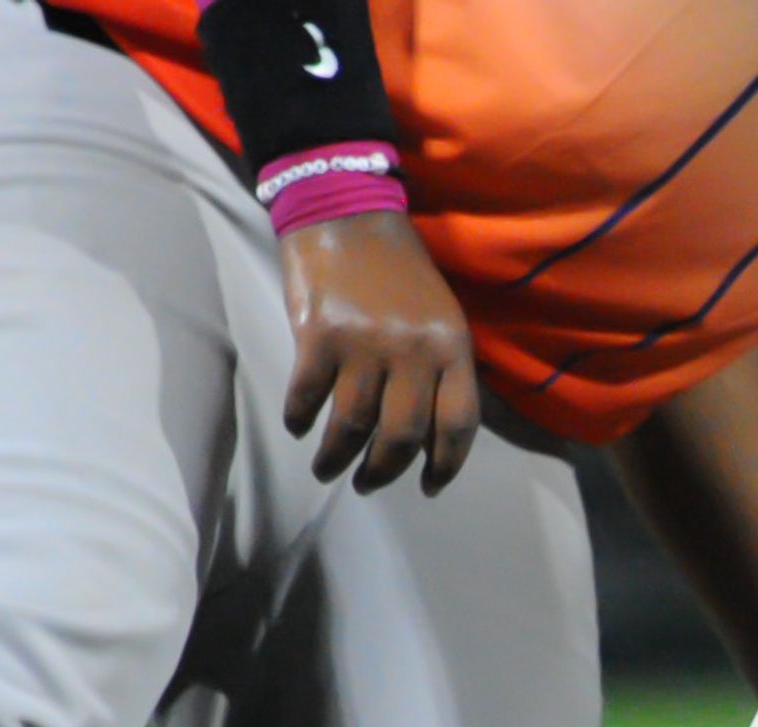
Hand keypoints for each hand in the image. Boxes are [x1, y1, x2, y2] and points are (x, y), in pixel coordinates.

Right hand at [279, 211, 480, 494]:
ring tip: (328, 469)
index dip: (446, 465)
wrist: (344, 209)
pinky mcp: (319, 336)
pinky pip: (308, 398)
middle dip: (382, 472)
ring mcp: (364, 344)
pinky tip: (300, 426)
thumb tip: (426, 438)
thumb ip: (439, 369)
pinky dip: (300, 420)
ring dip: (336, 459)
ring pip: (352, 427)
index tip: (429, 486)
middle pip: (401, 437)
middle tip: (368, 484)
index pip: (458, 424)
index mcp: (451, 345)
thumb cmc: (395, 270)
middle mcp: (413, 350)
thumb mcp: (439, 315)